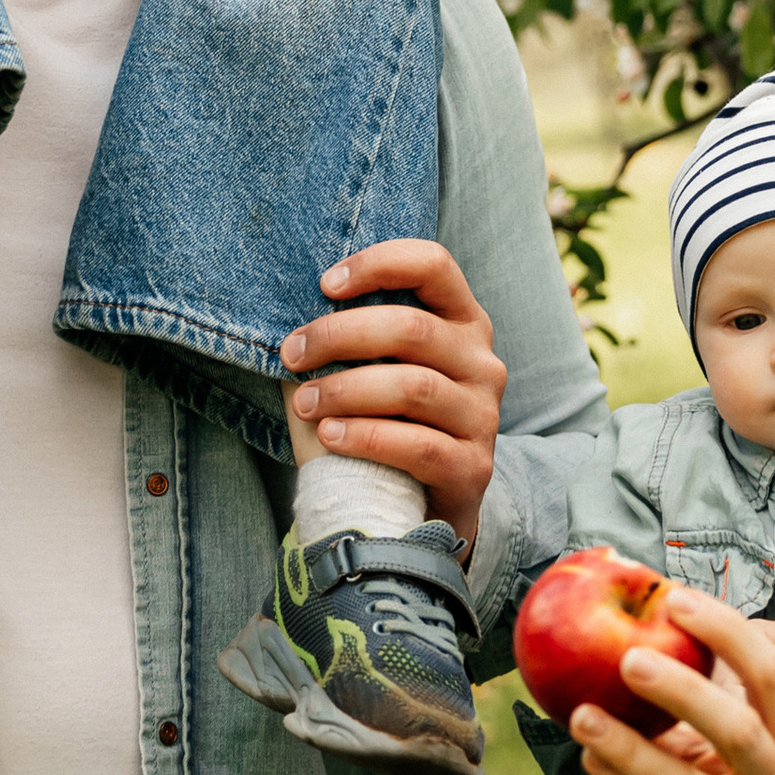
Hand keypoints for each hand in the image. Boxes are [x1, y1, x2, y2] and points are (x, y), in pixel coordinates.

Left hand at [280, 238, 504, 543]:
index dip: (379, 264)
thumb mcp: (374, 370)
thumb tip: (295, 314)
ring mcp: (483, 417)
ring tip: (303, 402)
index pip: (433, 265)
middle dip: (340, 336)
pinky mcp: (473, 468)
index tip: (326, 285)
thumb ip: (352, 338)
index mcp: (462, 323)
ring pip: (413, 387)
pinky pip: (417, 445)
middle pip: (413, 329)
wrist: (418, 511)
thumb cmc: (384, 424)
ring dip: (345, 390)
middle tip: (292, 354)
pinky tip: (329, 437)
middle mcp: (482, 363)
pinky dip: (365, 436)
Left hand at [572, 584, 774, 774]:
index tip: (677, 599)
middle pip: (736, 730)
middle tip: (627, 657)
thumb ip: (748, 701)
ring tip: (582, 713)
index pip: (773, 677)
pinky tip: (591, 755)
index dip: (727, 631)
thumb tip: (681, 623)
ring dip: (628, 747)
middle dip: (681, 690)